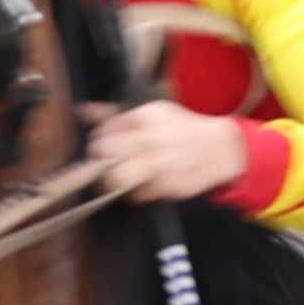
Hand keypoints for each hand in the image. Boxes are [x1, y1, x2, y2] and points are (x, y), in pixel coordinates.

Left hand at [84, 102, 256, 203]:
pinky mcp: (169, 186)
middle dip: (99, 161)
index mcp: (145, 118)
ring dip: (112, 180)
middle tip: (104, 164)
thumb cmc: (181, 129)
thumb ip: (114, 115)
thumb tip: (83, 110)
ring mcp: (161, 164)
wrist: (221, 149)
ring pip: (116, 179)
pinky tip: (142, 182)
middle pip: (104, 155)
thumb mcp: (152, 113)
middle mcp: (152, 140)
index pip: (103, 132)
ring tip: (118, 176)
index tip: (102, 145)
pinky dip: (136, 191)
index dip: (98, 141)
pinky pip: (138, 194)